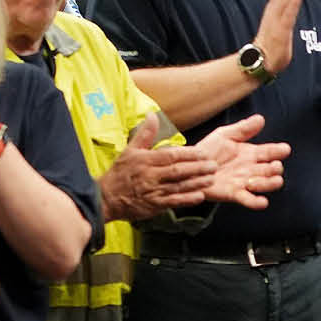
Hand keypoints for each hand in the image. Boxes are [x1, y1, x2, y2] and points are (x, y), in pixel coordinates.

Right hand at [97, 113, 211, 219]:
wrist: (106, 198)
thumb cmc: (120, 173)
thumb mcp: (130, 151)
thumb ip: (145, 134)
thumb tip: (153, 115)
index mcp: (146, 161)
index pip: (171, 155)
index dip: (189, 154)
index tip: (203, 153)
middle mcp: (151, 176)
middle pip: (178, 171)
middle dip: (198, 168)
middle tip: (214, 165)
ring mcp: (153, 191)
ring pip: (178, 186)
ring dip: (197, 183)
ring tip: (212, 179)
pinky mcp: (154, 206)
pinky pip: (173, 202)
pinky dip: (187, 200)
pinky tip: (200, 196)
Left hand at [191, 114, 289, 209]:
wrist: (190, 166)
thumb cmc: (208, 150)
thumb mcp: (224, 135)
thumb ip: (243, 128)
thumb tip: (261, 118)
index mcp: (251, 154)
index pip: (271, 152)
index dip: (280, 151)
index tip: (284, 149)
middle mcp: (251, 169)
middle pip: (273, 170)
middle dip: (276, 169)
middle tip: (272, 166)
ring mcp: (244, 182)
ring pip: (266, 185)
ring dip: (268, 184)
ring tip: (259, 181)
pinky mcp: (234, 194)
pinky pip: (250, 200)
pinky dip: (258, 203)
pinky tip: (262, 201)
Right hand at [254, 0, 306, 74]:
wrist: (261, 63)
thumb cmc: (272, 48)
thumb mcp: (280, 28)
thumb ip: (286, 17)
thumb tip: (291, 10)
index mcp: (275, 11)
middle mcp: (274, 12)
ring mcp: (276, 21)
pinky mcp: (279, 30)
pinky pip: (287, 14)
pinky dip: (293, 2)